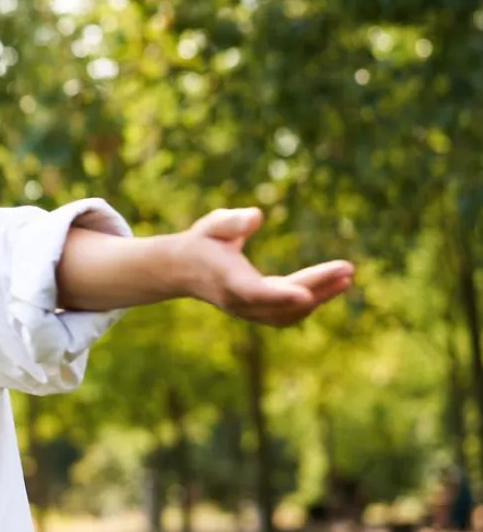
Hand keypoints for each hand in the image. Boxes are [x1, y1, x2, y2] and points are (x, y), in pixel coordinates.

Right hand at [177, 207, 354, 325]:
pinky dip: (310, 303)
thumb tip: (257, 216)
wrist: (182, 270)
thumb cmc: (201, 242)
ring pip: (289, 313)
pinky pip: (288, 315)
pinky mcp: (258, 313)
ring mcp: (249, 311)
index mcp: (228, 280)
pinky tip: (332, 287)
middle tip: (347, 270)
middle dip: (317, 288)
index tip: (305, 295)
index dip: (280, 297)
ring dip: (320, 297)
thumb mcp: (211, 225)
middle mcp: (240, 302)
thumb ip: (231, 221)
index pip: (256, 293)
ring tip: (347, 277)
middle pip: (282, 303)